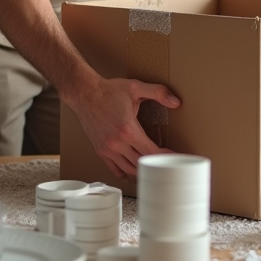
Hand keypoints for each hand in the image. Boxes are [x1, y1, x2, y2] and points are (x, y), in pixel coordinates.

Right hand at [64, 76, 180, 177]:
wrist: (84, 93)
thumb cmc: (109, 91)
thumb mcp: (135, 87)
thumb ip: (157, 92)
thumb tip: (176, 101)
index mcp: (128, 129)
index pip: (150, 151)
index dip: (163, 156)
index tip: (173, 156)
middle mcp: (117, 143)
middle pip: (141, 163)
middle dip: (155, 164)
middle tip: (165, 162)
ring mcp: (107, 149)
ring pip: (128, 169)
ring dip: (142, 170)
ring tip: (152, 167)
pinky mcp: (100, 151)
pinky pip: (115, 169)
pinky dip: (125, 172)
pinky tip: (133, 169)